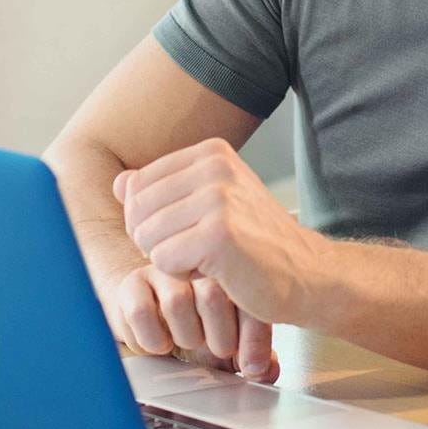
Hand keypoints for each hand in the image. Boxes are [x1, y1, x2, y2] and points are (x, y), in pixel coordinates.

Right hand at [97, 260, 277, 382]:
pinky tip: (160, 342)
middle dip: (218, 338)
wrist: (150, 307)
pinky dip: (152, 339)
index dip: (253, 339)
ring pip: (176, 301)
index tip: (250, 365)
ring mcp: (165, 271)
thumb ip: (254, 356)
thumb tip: (267, 370)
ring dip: (184, 336)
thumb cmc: (196, 324)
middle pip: (212, 295)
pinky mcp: (132, 284)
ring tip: (185, 341)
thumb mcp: (230, 341)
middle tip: (215, 349)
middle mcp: (199, 264)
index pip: (249, 299)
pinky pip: (141, 312)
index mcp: (232, 272)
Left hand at [120, 139, 331, 331]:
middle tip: (194, 253)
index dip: (148, 219)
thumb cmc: (257, 244)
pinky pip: (163, 259)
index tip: (185, 232)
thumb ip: (163, 190)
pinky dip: (182, 275)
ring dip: (169, 260)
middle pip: (137, 209)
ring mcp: (218, 198)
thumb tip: (119, 182)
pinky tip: (213, 273)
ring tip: (206, 261)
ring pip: (146, 236)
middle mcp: (215, 167)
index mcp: (212, 152)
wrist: (307, 275)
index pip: (137, 184)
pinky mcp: (219, 235)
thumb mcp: (211, 204)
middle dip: (154, 241)